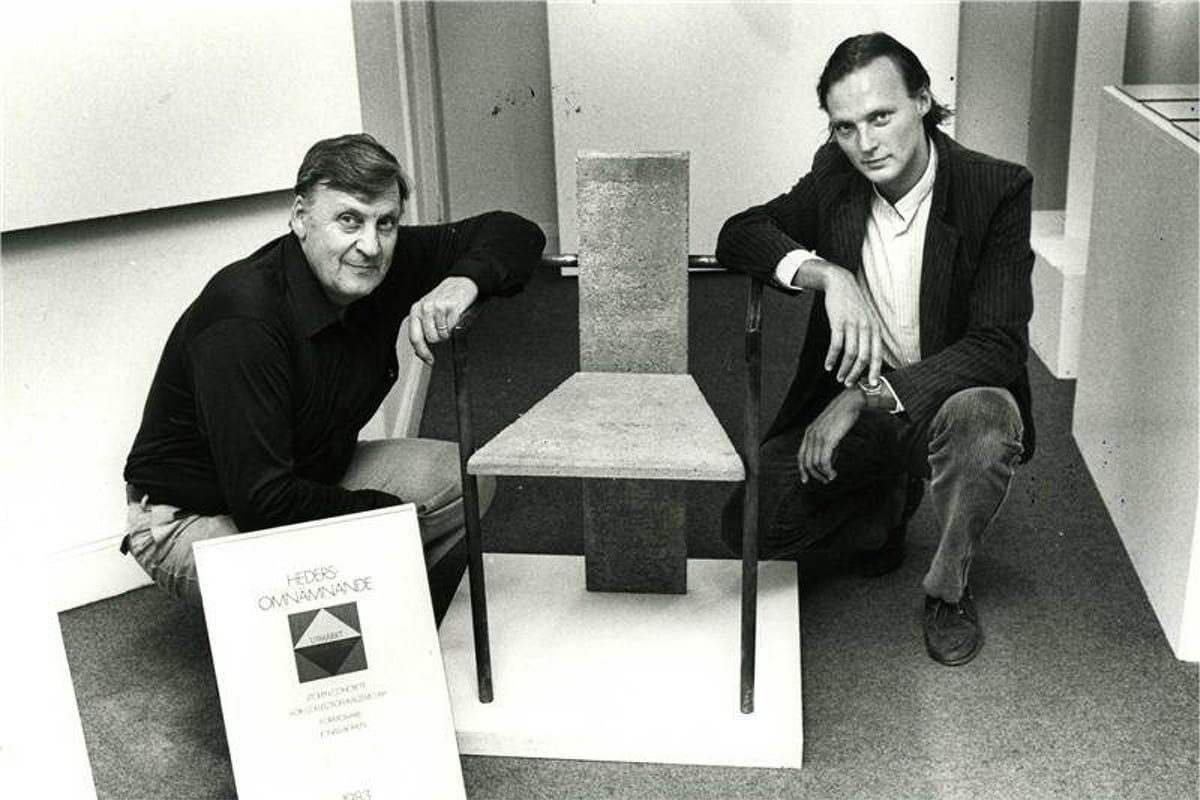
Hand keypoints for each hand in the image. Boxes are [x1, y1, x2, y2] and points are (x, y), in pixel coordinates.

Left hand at [408, 277, 479, 363]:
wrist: (460, 284)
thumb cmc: (443, 299)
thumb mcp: (428, 312)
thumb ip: (422, 328)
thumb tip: (422, 351)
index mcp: (415, 311)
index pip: (415, 337)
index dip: (422, 352)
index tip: (429, 360)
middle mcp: (424, 308)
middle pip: (431, 338)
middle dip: (439, 339)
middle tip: (444, 332)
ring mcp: (437, 306)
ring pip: (442, 335)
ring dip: (448, 333)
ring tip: (449, 323)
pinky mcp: (450, 306)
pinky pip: (453, 328)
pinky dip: (456, 327)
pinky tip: (455, 318)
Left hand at [798, 388, 864, 483]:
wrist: (849, 403)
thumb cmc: (842, 415)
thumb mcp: (830, 430)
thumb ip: (827, 444)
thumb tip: (830, 460)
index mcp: (809, 433)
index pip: (800, 456)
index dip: (802, 469)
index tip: (806, 480)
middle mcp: (810, 435)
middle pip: (806, 462)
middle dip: (814, 475)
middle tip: (824, 481)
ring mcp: (818, 437)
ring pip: (815, 463)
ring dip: (822, 474)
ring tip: (831, 477)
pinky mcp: (827, 440)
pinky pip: (823, 461)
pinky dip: (828, 470)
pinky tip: (833, 473)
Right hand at [820, 267, 882, 387]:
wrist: (841, 283)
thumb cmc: (853, 303)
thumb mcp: (867, 318)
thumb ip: (869, 335)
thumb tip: (869, 356)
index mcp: (875, 329)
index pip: (877, 355)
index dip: (875, 371)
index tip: (871, 384)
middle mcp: (867, 327)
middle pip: (864, 357)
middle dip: (857, 374)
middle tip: (849, 384)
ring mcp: (853, 325)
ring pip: (850, 354)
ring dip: (844, 369)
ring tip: (838, 378)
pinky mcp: (839, 322)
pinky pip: (836, 345)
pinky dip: (832, 358)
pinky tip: (828, 365)